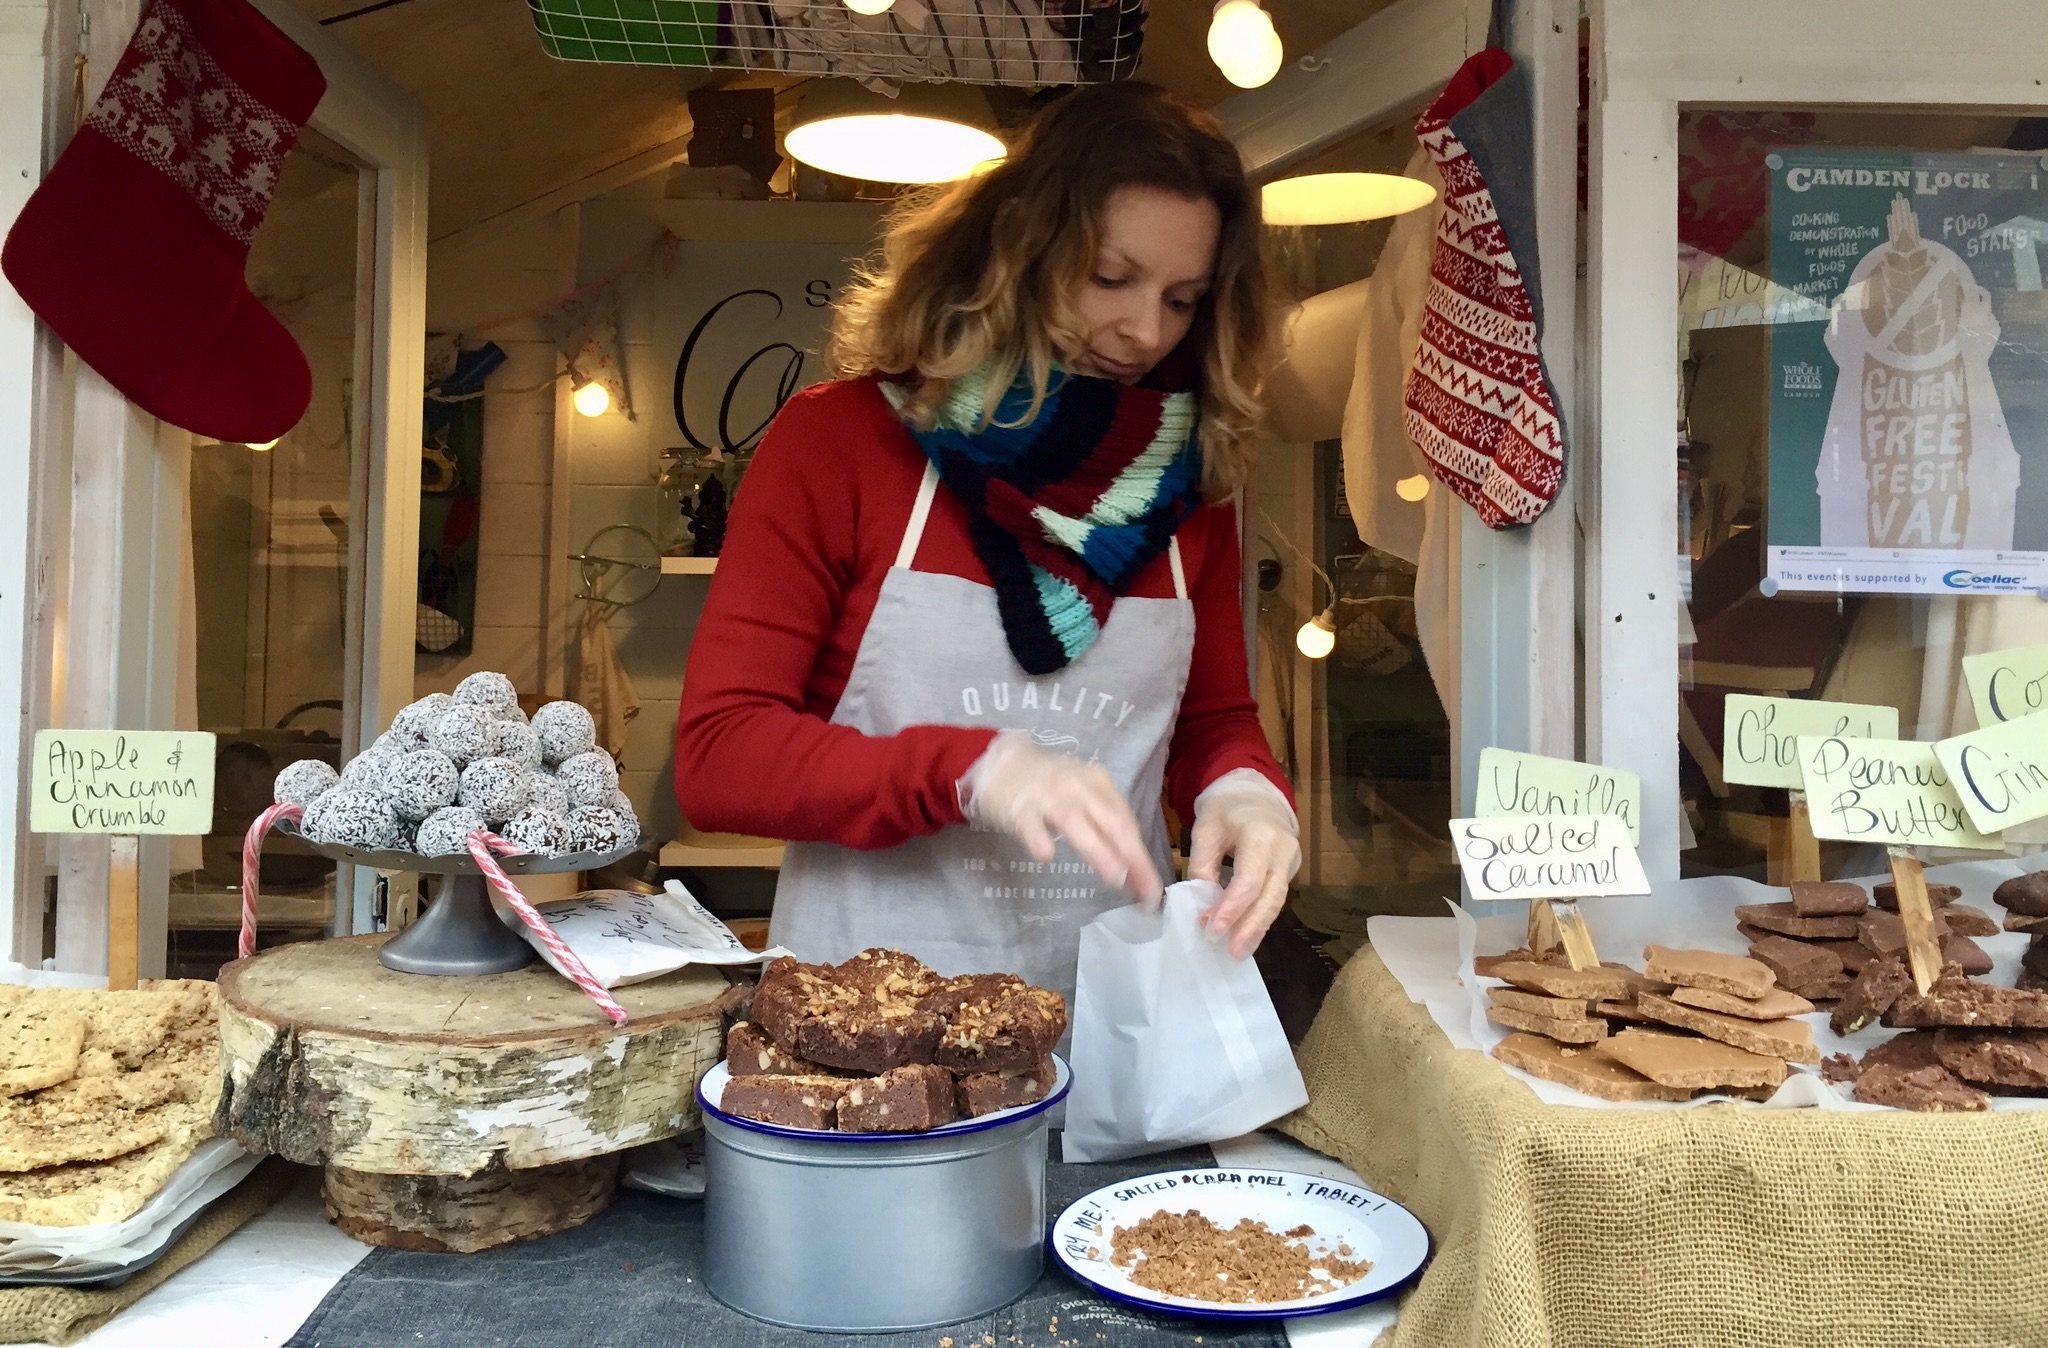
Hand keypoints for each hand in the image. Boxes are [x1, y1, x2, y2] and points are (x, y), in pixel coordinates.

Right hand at [958, 733, 1162, 901]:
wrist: (1001, 761)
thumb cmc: (1050, 786)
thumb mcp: (1084, 796)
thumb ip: (1105, 826)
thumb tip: (1133, 868)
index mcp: (1099, 785)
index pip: (1125, 822)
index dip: (1141, 856)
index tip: (1153, 889)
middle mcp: (1079, 787)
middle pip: (1109, 822)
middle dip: (1131, 857)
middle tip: (1145, 891)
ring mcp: (1048, 796)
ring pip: (1075, 822)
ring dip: (1098, 850)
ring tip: (1115, 878)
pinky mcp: (1018, 807)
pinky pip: (1030, 824)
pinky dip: (1039, 838)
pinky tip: (1046, 855)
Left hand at [1187, 773, 1300, 958]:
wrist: (1257, 797)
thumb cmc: (1227, 811)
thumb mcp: (1206, 830)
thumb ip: (1202, 865)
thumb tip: (1201, 903)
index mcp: (1261, 835)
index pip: (1249, 879)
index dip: (1232, 907)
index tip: (1212, 928)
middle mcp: (1283, 851)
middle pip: (1271, 897)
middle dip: (1250, 927)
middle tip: (1231, 951)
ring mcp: (1291, 863)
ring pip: (1276, 903)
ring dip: (1256, 929)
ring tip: (1238, 951)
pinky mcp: (1289, 873)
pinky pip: (1275, 899)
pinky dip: (1259, 919)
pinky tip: (1245, 937)